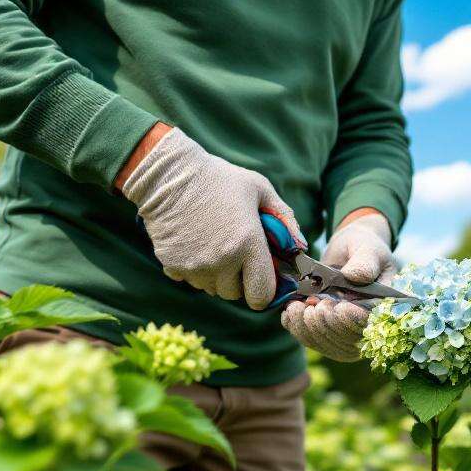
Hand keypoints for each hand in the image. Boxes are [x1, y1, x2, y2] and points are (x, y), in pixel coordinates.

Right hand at [120, 126, 304, 309]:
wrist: (169, 174)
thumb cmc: (219, 179)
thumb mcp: (260, 189)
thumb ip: (285, 219)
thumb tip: (301, 247)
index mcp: (248, 244)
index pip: (262, 295)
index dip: (264, 290)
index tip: (260, 278)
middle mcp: (222, 261)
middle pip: (235, 294)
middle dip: (239, 280)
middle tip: (235, 254)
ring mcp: (195, 266)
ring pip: (212, 289)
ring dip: (216, 276)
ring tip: (213, 245)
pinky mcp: (173, 266)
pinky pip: (189, 281)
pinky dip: (193, 269)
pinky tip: (193, 244)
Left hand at [281, 212, 396, 361]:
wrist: (347, 252)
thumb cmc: (362, 248)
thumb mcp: (368, 248)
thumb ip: (365, 262)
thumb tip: (355, 276)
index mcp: (382, 307)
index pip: (369, 325)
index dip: (352, 320)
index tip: (338, 306)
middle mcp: (366, 326)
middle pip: (346, 341)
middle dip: (326, 324)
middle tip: (313, 304)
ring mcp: (345, 332)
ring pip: (326, 344)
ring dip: (307, 328)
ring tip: (297, 307)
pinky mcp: (326, 332)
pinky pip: (310, 340)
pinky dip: (296, 328)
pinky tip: (290, 312)